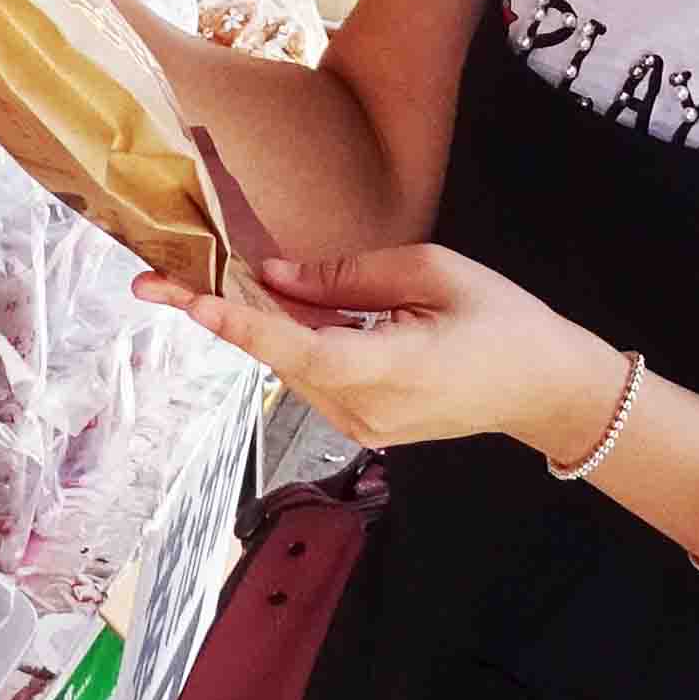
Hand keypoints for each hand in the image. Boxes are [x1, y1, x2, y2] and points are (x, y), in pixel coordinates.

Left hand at [143, 240, 616, 462]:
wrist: (547, 390)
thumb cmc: (504, 320)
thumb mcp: (433, 273)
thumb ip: (349, 276)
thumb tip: (277, 272)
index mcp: (390, 368)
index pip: (299, 347)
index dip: (241, 322)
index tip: (189, 301)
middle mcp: (365, 409)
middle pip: (279, 357)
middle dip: (219, 316)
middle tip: (151, 283)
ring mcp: (362, 426)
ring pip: (290, 368)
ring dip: (251, 327)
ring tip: (195, 287)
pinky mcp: (363, 427)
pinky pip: (312, 378)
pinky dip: (286, 343)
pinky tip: (267, 309)